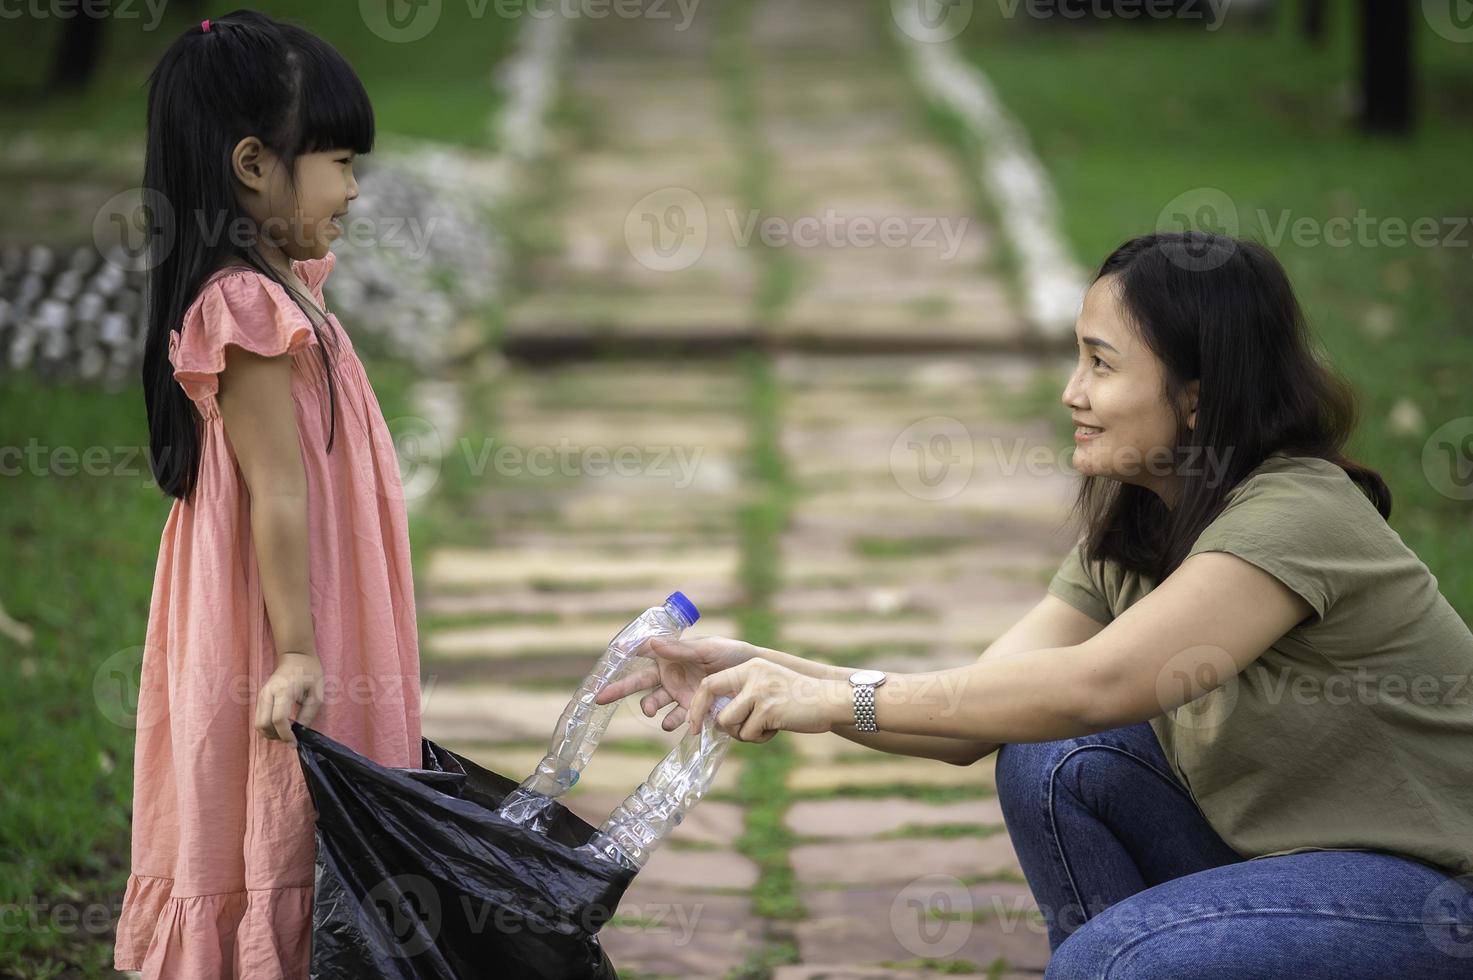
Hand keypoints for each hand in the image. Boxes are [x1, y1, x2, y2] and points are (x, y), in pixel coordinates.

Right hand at [255, 651, 323, 745]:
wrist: (296, 656)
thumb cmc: (310, 673)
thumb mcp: (317, 693)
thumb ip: (308, 714)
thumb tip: (300, 732)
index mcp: (283, 690)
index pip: (278, 719)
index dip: (285, 735)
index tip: (294, 743)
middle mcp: (267, 693)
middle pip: (263, 724)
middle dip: (276, 736)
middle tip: (291, 739)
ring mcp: (261, 695)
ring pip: (258, 724)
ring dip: (271, 734)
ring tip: (287, 733)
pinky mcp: (260, 698)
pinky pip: (259, 719)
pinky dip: (268, 728)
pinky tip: (281, 727)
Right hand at [593, 635, 755, 730]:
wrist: (755, 680)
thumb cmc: (731, 655)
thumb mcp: (708, 650)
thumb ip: (680, 650)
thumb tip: (651, 642)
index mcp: (671, 655)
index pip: (642, 653)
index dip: (623, 656)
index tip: (607, 659)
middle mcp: (670, 674)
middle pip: (638, 682)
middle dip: (619, 689)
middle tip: (600, 698)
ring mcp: (678, 693)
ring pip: (654, 702)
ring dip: (650, 707)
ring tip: (654, 712)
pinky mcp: (690, 710)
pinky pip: (675, 719)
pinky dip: (672, 723)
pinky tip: (674, 725)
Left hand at [686, 658, 847, 742]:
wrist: (831, 700)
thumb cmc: (799, 700)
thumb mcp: (768, 685)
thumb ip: (744, 695)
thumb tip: (714, 719)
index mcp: (750, 666)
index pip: (711, 682)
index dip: (698, 704)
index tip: (694, 722)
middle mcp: (753, 674)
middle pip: (712, 700)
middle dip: (706, 720)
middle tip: (700, 733)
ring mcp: (760, 691)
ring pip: (728, 722)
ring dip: (742, 733)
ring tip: (763, 728)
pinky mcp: (769, 709)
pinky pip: (748, 734)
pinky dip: (760, 738)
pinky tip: (778, 729)